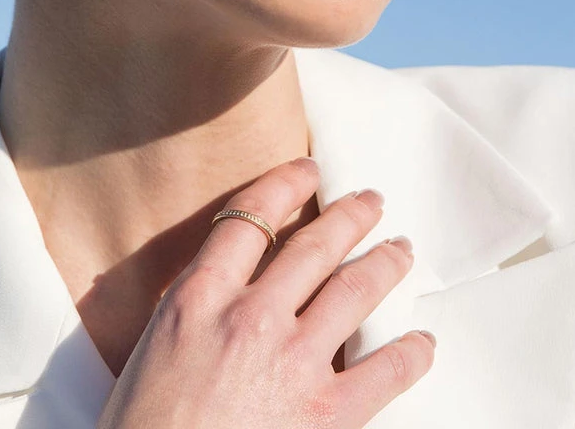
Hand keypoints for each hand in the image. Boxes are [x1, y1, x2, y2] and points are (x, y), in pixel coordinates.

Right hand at [96, 156, 434, 428]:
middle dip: (350, 215)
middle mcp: (252, 317)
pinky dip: (411, 353)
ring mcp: (294, 363)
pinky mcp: (326, 415)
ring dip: (385, 263)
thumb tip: (213, 286)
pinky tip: (423, 342)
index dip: (285, 185)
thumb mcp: (152, 348)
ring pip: (355, 289)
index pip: (250, 216)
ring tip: (400, 249)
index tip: (307, 171)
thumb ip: (191, 307)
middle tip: (371, 201)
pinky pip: (385, 371)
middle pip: (314, 245)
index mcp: (201, 298)